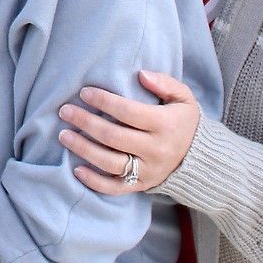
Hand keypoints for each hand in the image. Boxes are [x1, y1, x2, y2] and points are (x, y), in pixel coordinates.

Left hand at [58, 70, 201, 195]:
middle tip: (65, 111)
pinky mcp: (141, 186)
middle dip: (86, 122)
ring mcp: (147, 171)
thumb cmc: (183, 121)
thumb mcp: (183, 97)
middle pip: (113, 137)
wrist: (199, 159)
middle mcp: (155, 150)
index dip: (104, 101)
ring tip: (64, 135)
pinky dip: (94, 181)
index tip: (84, 93)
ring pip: (110, 162)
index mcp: (165, 125)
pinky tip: (76, 169)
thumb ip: (165, 83)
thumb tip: (141, 75)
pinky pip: (115, 188)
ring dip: (83, 149)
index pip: (128, 112)